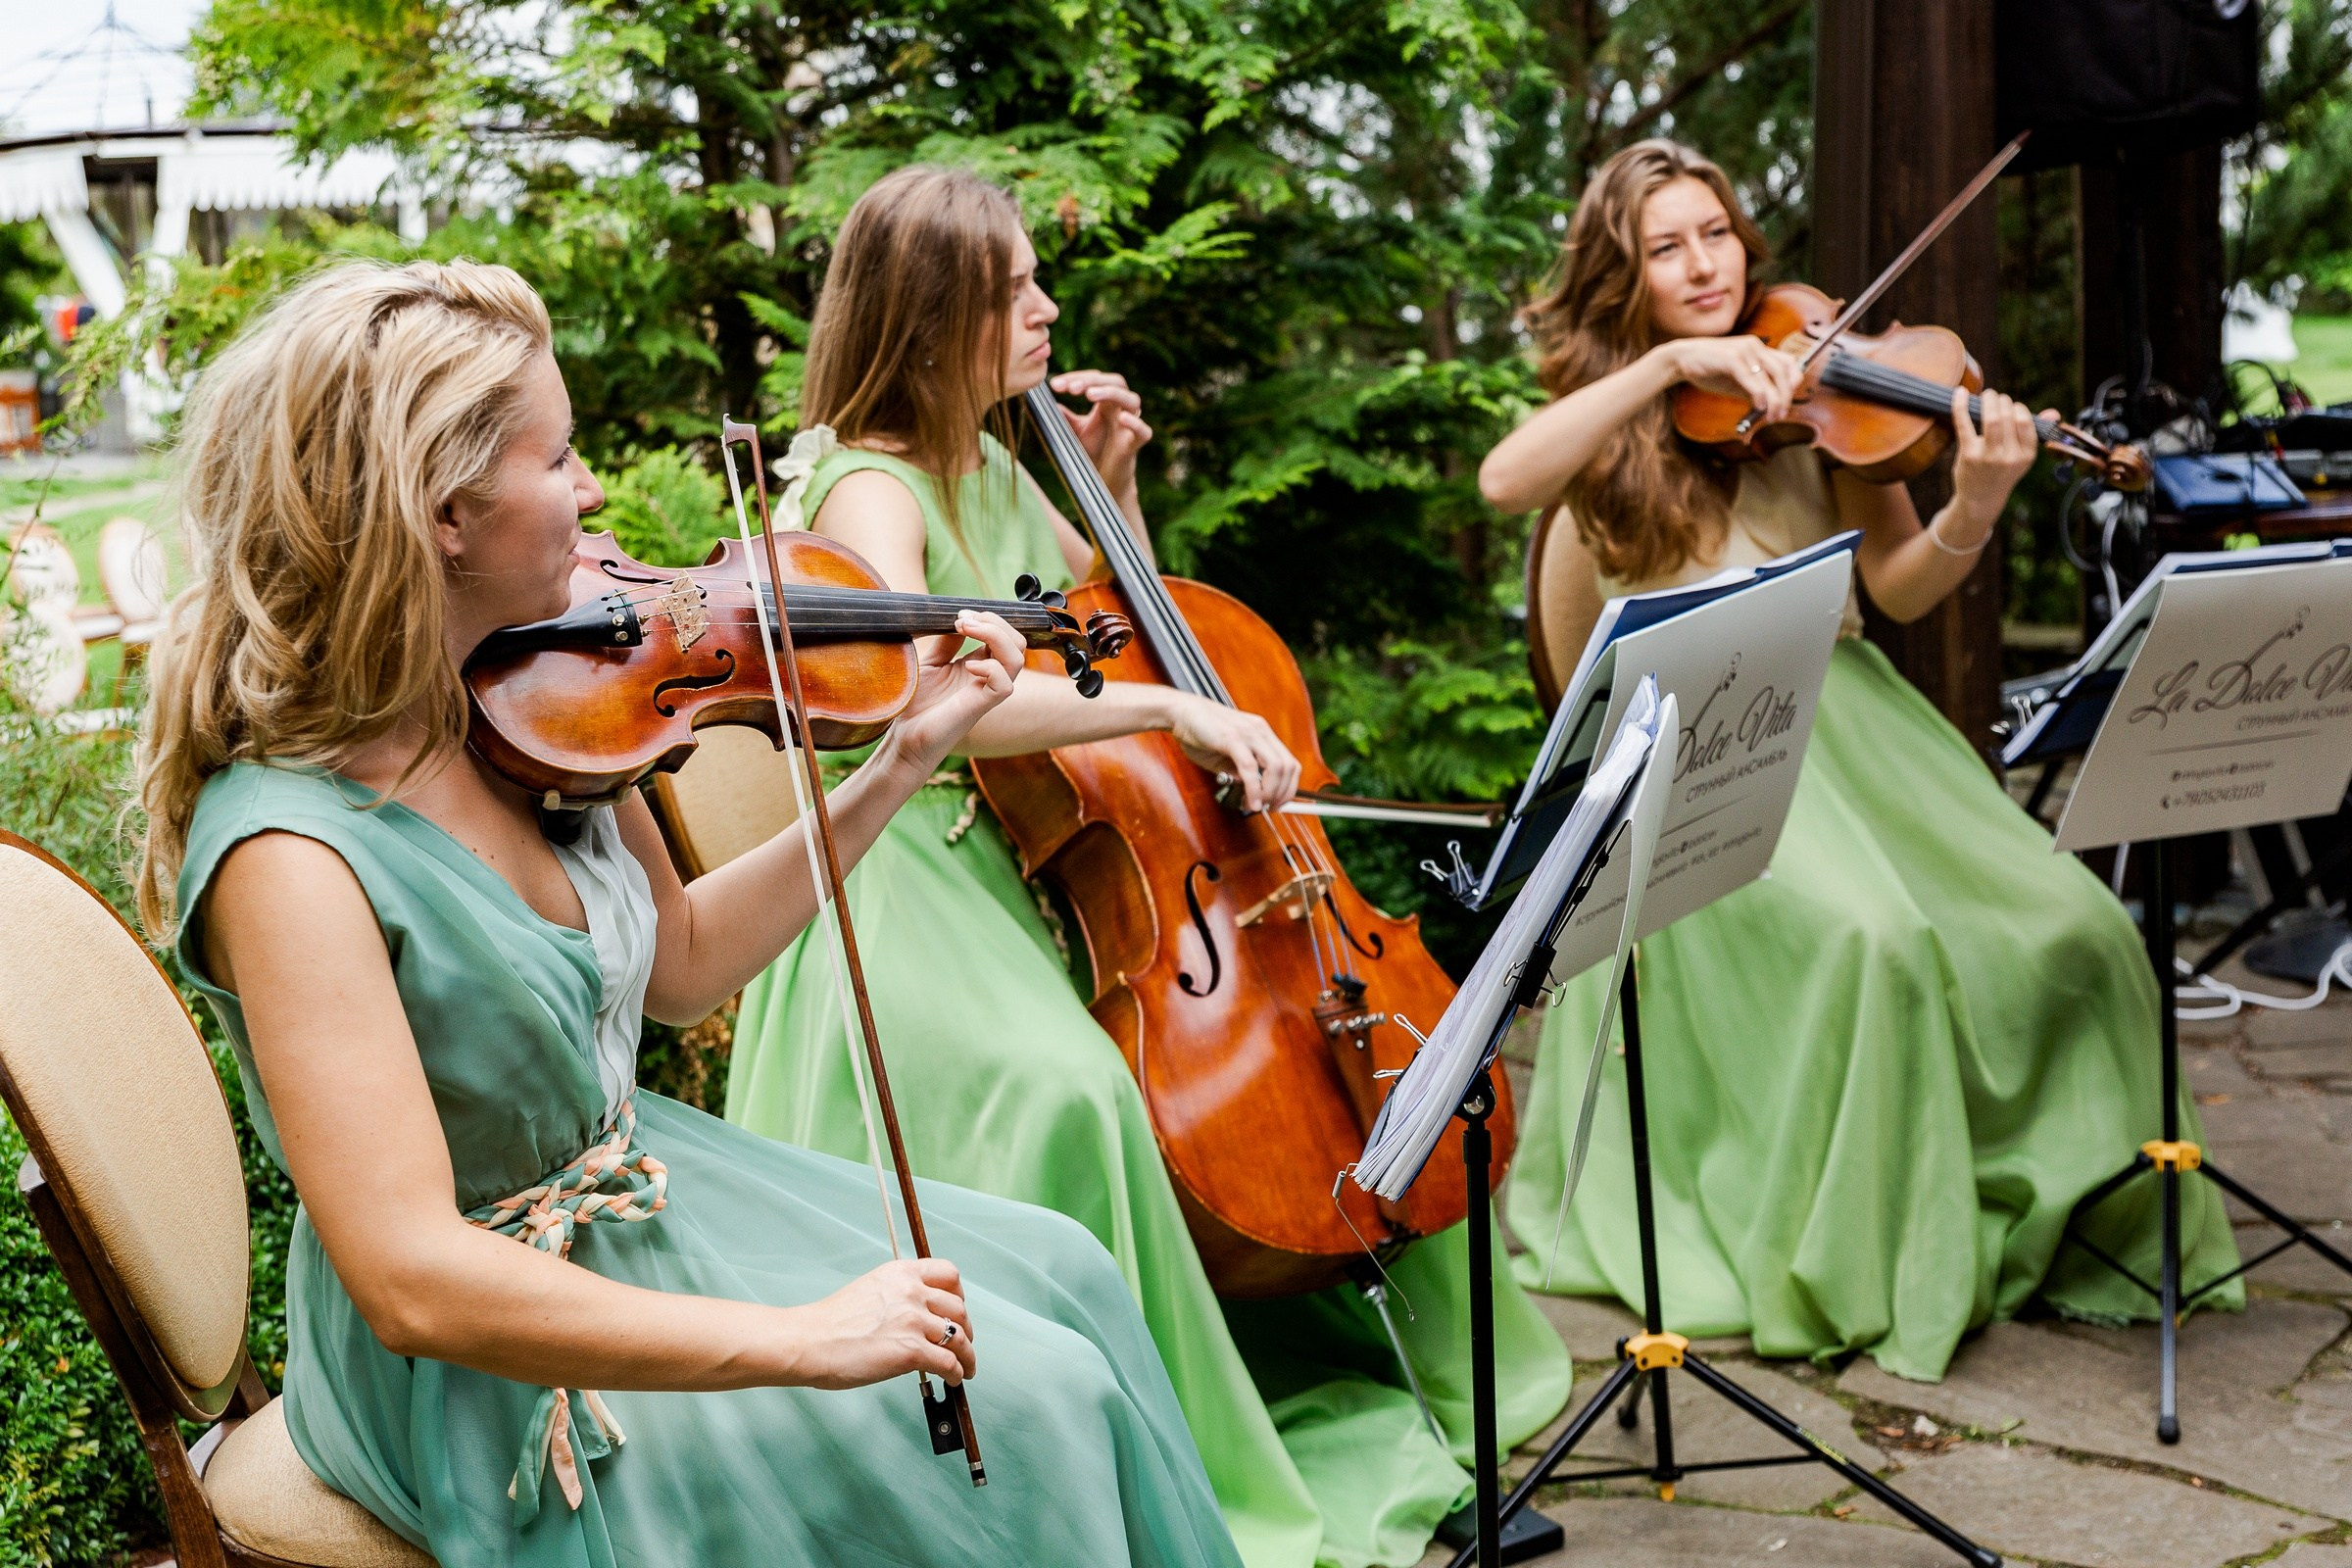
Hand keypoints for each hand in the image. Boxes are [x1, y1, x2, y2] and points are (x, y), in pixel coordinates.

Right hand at [781, 1258, 977, 1388]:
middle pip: (958, 1308)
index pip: (948, 1273)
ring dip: (967, 1355)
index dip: (959, 1294)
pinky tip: (954, 1378)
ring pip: (959, 1337)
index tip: (958, 1308)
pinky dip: (957, 1372)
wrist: (809, 1341)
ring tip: (966, 1367)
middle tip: (963, 1341)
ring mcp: (913, 1320)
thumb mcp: (870, 1290)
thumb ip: (897, 1296)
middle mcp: (911, 1292)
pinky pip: (949, 1362)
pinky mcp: (911, 1350)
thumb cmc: (830, 1323)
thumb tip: (918, 1316)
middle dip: (965, 1328)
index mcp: (900, 1273)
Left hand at [885, 611, 1024, 774]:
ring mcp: (985, 693)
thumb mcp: (931, 662)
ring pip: (1017, 659)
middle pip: (1017, 643)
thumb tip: (961, 618)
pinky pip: (1004, 685)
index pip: (1004, 636)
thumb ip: (948, 642)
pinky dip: (990, 668)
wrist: (904, 737)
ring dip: (995, 636)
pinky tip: (967, 665)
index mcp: (979, 666)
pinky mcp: (979, 707)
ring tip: (967, 629)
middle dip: (995, 622)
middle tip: (964, 619)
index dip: (988, 619)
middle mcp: (987, 678)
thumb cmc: (916, 704)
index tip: (959, 614)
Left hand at [1049, 370, 1151, 516]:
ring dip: (1111, 393)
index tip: (1055, 385)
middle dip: (1093, 381)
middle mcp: (1121, 409)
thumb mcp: (1075, 431)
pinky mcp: (1135, 444)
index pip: (1095, 380)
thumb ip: (1066, 417)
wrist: (1103, 480)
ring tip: (1090, 395)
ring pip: (1131, 400)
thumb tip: (1050, 404)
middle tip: (1072, 388)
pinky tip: (1123, 418)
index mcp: (1107, 403)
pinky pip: (1143, 431)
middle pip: (1115, 382)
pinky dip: (1135, 423)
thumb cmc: (1093, 452)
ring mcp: (1129, 425)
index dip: (1076, 378)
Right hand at [1165, 693, 1300, 811]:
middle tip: (1271, 808)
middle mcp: (1260, 731)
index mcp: (1262, 733)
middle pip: (1288, 766)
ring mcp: (1248, 733)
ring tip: (1259, 805)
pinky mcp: (1232, 738)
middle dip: (1283, 793)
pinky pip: (1250, 768)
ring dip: (1271, 793)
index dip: (1289, 787)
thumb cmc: (1200, 732)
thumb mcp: (1225, 756)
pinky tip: (1250, 801)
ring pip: (1276, 767)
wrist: (1180, 711)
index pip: (1290, 763)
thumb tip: (1251, 790)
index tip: (1278, 803)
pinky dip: (1254, 789)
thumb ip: (1240, 771)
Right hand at [1657, 335, 1803, 425]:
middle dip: (1786, 396)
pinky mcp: (1732, 357)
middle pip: (1784, 370)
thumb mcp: (1736, 382)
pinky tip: (1758, 406)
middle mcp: (1755, 346)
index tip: (1787, 401)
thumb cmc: (1709, 371)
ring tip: (1771, 415)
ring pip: (1772, 375)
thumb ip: (1754, 391)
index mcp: (1758, 349)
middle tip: (1780, 415)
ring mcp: (1745, 350)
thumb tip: (1771, 408)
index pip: (1789, 362)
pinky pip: (1752, 378)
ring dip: (1775, 399)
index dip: (1793, 382)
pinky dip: (1759, 394)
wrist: (1681, 360)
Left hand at [1946, 385, 2044, 537]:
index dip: (2017, 408)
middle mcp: (2009, 457)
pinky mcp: (1967, 455)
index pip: (2025, 422)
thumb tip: (2053, 413)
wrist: (1980, 500)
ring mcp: (1988, 456)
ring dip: (1988, 400)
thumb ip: (2035, 433)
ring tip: (1986, 395)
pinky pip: (1964, 423)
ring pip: (1991, 419)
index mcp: (2026, 455)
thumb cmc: (2001, 472)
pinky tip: (1959, 393)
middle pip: (2008, 417)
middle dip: (2001, 401)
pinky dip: (1960, 405)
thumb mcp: (2022, 457)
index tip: (2010, 405)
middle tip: (1994, 397)